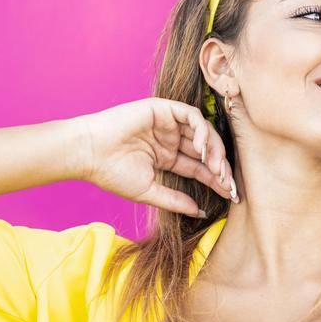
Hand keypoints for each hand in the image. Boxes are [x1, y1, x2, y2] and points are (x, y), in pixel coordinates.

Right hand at [70, 98, 236, 216]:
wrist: (89, 154)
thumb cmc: (112, 174)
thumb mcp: (149, 192)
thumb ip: (175, 200)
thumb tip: (200, 212)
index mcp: (168, 158)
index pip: (200, 168)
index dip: (217, 180)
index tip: (231, 195)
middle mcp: (171, 140)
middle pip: (207, 150)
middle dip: (221, 166)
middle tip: (228, 183)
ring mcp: (167, 124)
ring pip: (204, 131)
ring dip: (215, 149)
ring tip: (217, 167)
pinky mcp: (162, 109)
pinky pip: (191, 116)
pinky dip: (202, 130)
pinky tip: (203, 148)